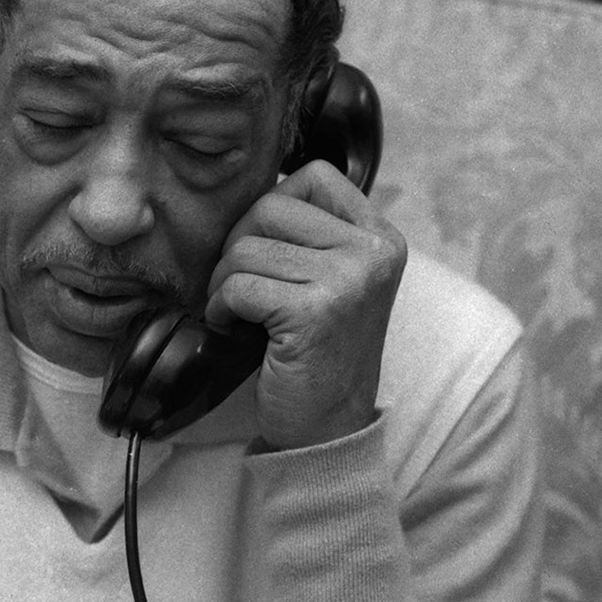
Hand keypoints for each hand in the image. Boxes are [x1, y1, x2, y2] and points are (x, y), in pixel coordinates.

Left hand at [203, 160, 406, 450]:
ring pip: (246, 248)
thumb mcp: (331, 280)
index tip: (264, 250)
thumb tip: (252, 189)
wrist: (328, 425)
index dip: (271, 206)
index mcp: (381, 236)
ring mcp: (349, 280)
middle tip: (238, 286)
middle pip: (269, 207)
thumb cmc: (315, 350)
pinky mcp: (315, 311)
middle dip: (236, 245)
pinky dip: (220, 308)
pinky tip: (233, 329)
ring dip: (224, 283)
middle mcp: (374, 251)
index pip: (315, 175)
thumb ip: (310, 235)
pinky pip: (238, 286)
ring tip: (238, 313)